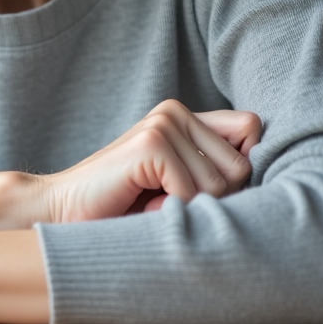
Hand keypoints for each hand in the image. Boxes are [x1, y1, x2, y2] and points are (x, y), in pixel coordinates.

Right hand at [42, 100, 261, 221]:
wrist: (60, 212)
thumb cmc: (122, 207)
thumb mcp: (177, 186)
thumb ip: (213, 171)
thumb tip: (261, 170)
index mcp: (184, 116)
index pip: (253, 128)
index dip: (243, 167)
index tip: (208, 190)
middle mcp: (175, 111)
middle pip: (242, 166)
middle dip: (214, 198)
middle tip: (168, 200)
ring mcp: (162, 124)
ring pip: (221, 185)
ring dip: (188, 208)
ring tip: (151, 202)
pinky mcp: (150, 144)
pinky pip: (193, 193)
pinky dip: (170, 211)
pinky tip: (140, 204)